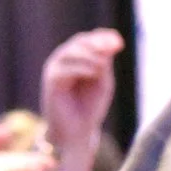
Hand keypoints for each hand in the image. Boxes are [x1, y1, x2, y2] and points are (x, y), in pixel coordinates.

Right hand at [38, 30, 121, 155]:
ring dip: (90, 56)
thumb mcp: (103, 80)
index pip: (89, 40)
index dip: (103, 37)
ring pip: (71, 51)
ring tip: (102, 66)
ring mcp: (55, 69)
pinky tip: (94, 73)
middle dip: (97, 43)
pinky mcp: (51, 81)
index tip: (119, 43)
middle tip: (112, 49)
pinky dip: (81, 68)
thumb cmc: (90, 106)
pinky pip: (65, 68)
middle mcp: (64, 60)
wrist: (77, 132)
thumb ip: (104, 62)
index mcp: (77, 58)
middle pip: (80, 42)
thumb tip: (111, 42)